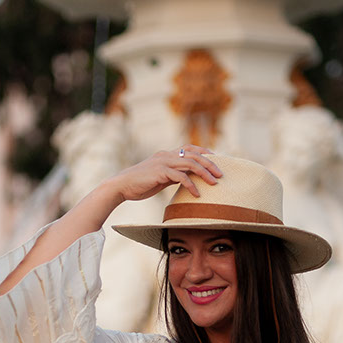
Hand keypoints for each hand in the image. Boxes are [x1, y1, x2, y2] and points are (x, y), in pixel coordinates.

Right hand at [106, 145, 221, 201]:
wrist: (121, 186)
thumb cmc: (139, 184)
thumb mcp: (159, 178)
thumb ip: (172, 175)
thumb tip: (185, 179)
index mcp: (166, 154)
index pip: (190, 148)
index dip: (205, 152)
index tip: (216, 160)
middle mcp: (167, 155)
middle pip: (195, 155)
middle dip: (210, 164)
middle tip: (221, 174)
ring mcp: (164, 162)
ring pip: (191, 164)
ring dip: (205, 173)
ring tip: (215, 183)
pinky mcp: (160, 172)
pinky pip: (181, 177)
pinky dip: (191, 185)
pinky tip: (197, 194)